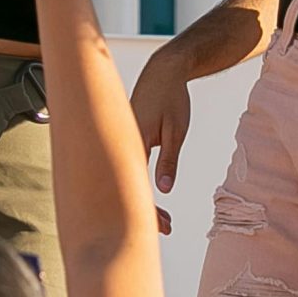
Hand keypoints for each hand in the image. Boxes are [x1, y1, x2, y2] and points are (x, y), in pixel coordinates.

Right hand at [130, 48, 195, 217]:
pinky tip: (148, 194)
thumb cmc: (172, 96)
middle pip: (126, 186)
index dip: (149, 209)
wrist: (164, 70)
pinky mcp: (124, 139)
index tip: (165, 224)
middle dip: (145, 211)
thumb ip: (169, 159)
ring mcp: (120, 140)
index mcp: (133, 140)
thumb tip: (163, 189)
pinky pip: (127, 167)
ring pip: (125, 178)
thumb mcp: (177, 130)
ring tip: (164, 217)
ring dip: (141, 198)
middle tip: (168, 226)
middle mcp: (121, 142)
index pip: (136, 184)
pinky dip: (137, 184)